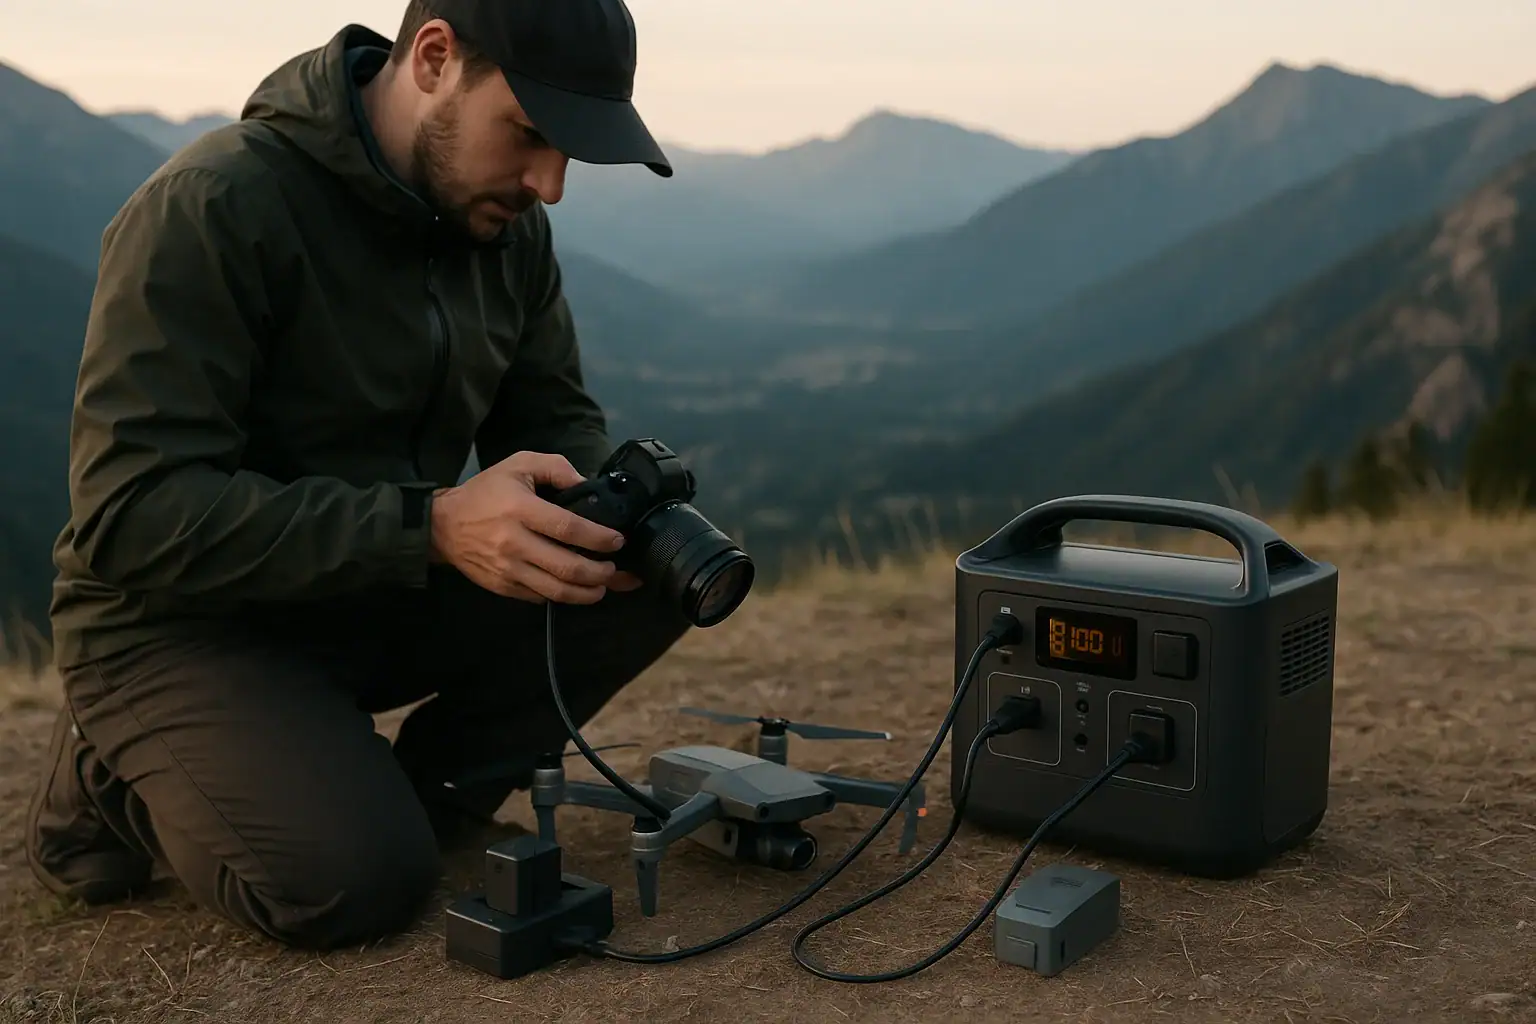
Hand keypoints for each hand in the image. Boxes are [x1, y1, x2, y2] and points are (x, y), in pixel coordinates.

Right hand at [427, 451, 629, 603]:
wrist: (442, 525)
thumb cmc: (486, 492)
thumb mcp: (519, 464)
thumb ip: (556, 468)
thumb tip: (586, 484)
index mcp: (521, 510)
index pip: (568, 528)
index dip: (599, 538)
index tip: (617, 541)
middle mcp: (515, 543)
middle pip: (567, 567)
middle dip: (600, 573)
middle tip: (614, 569)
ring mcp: (508, 569)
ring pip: (556, 591)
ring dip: (587, 593)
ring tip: (602, 586)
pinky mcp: (502, 587)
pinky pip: (539, 597)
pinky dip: (561, 596)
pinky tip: (573, 588)